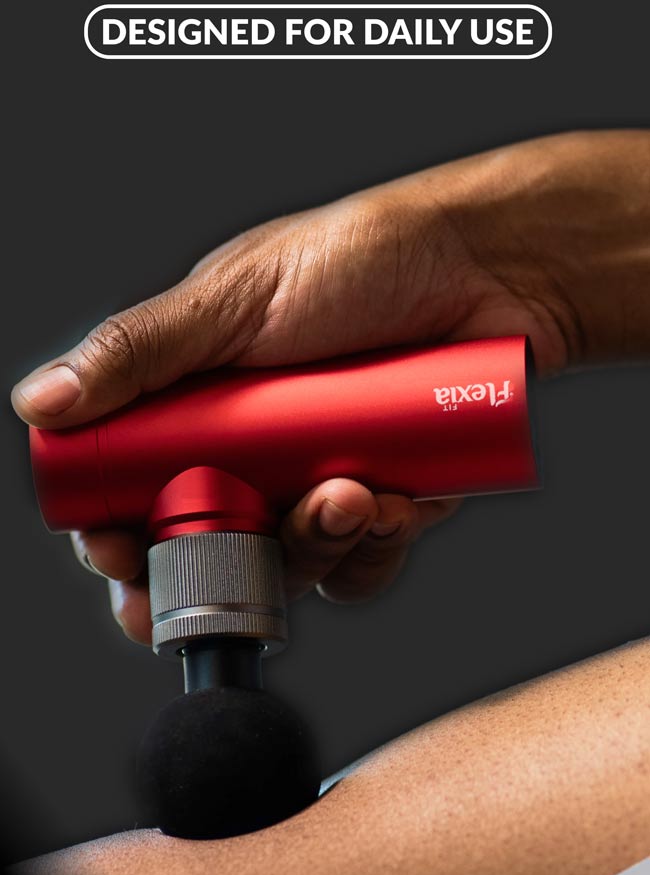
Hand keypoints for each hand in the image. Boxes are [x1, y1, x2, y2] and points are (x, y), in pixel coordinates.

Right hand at [12, 130, 649, 642]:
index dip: (122, 538)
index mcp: (197, 406)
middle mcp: (252, 453)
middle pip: (208, 551)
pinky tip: (397, 495)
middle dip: (226, 567)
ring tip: (352, 492)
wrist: (485, 269)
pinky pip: (363, 563)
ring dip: (316, 546)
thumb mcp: (234, 297)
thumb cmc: (360, 261)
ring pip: (290, 568)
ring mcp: (316, 481)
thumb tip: (44, 401)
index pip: (133, 492)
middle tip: (253, 537)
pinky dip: (377, 547)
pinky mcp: (382, 500)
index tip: (126, 560)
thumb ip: (138, 353)